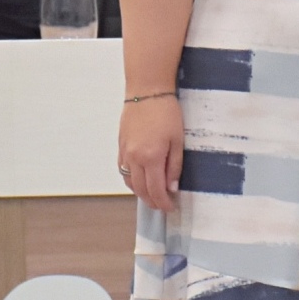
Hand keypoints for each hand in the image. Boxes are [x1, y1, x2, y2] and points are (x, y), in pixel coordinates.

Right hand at [119, 95, 184, 212]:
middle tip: (162, 206)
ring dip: (140, 193)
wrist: (146, 92)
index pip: (155, 190)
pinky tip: (140, 180)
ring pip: (129, 182)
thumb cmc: (166, 113)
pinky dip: (131, 180)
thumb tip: (171, 187)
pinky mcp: (120, 145)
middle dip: (151, 201)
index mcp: (150, 158)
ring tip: (153, 195)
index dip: (162, 203)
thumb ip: (174, 166)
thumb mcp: (178, 140)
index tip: (170, 207)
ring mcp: (124, 152)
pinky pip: (123, 170)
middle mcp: (134, 158)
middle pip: (140, 190)